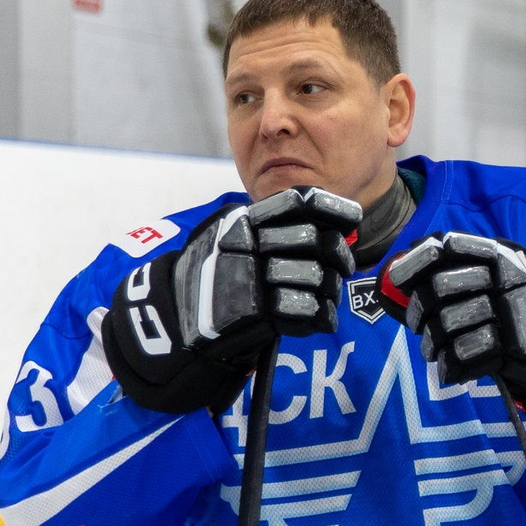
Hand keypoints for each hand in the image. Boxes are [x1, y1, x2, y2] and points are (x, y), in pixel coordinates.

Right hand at [103, 187, 359, 413]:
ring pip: (317, 277)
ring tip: (320, 296)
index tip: (352, 219)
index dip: (333, 209)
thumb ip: (277, 230)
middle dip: (338, 256)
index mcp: (242, 221)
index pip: (298, 202)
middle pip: (317, 240)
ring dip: (328, 290)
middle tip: (342, 267)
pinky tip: (318, 318)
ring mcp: (250, 278)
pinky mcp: (257, 315)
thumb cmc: (216, 280)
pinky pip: (310, 311)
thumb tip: (335, 229)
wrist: (173, 323)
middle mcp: (245, 244)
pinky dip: (321, 316)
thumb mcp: (235, 240)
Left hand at [385, 233, 525, 434]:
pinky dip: (451, 367)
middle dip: (419, 310)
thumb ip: (462, 275)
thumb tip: (400, 272)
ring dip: (434, 344)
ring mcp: (515, 313)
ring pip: (449, 325)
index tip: (396, 278)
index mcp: (504, 258)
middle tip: (419, 325)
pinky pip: (466, 356)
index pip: (450, 247)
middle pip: (441, 289)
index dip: (416, 262)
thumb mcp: (504, 283)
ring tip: (436, 352)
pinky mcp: (518, 348)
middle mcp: (509, 280)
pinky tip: (452, 371)